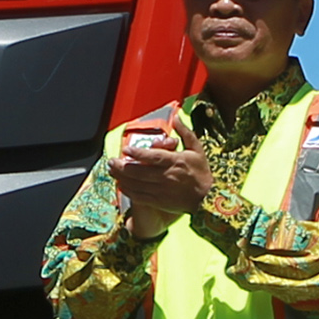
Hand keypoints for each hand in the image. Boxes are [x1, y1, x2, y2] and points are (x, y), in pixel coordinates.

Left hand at [109, 120, 217, 234]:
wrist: (207, 198)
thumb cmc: (201, 172)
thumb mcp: (197, 149)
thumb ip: (185, 133)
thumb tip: (176, 116)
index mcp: (176, 162)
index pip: (153, 157)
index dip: (138, 154)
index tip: (125, 149)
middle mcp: (167, 176)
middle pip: (140, 172)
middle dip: (122, 166)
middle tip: (111, 161)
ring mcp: (162, 190)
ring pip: (137, 184)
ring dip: (122, 178)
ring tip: (112, 171)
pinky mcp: (159, 201)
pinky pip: (140, 197)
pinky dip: (129, 191)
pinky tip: (122, 185)